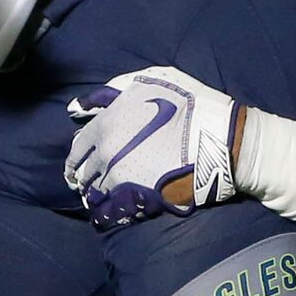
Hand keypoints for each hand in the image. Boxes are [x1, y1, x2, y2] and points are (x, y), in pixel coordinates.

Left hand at [64, 66, 239, 227]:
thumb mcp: (148, 81)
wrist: (219, 138)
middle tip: (91, 183)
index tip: (79, 165)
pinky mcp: (138, 200)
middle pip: (83, 174)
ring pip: (95, 195)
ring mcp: (121, 180)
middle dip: (85, 178)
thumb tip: (76, 107)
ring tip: (103, 198)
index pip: (77, 149)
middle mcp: (106, 154)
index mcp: (105, 125)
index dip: (77, 158)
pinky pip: (112, 213)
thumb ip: (108, 93)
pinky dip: (109, 215)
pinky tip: (114, 213)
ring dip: (96, 196)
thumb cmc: (188, 104)